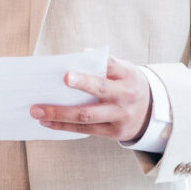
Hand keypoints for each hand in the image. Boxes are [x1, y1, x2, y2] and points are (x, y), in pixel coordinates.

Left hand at [29, 57, 152, 141]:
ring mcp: (120, 116)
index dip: (94, 64)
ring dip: (60, 113)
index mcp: (128, 75)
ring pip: (87, 115)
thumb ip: (104, 65)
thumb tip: (78, 56)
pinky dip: (64, 126)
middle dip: (80, 85)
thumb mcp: (124, 71)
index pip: (111, 66)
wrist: (152, 113)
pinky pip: (85, 130)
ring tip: (37, 111)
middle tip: (58, 82)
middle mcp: (126, 95)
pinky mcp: (114, 133)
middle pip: (100, 90)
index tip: (69, 71)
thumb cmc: (127, 85)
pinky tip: (48, 122)